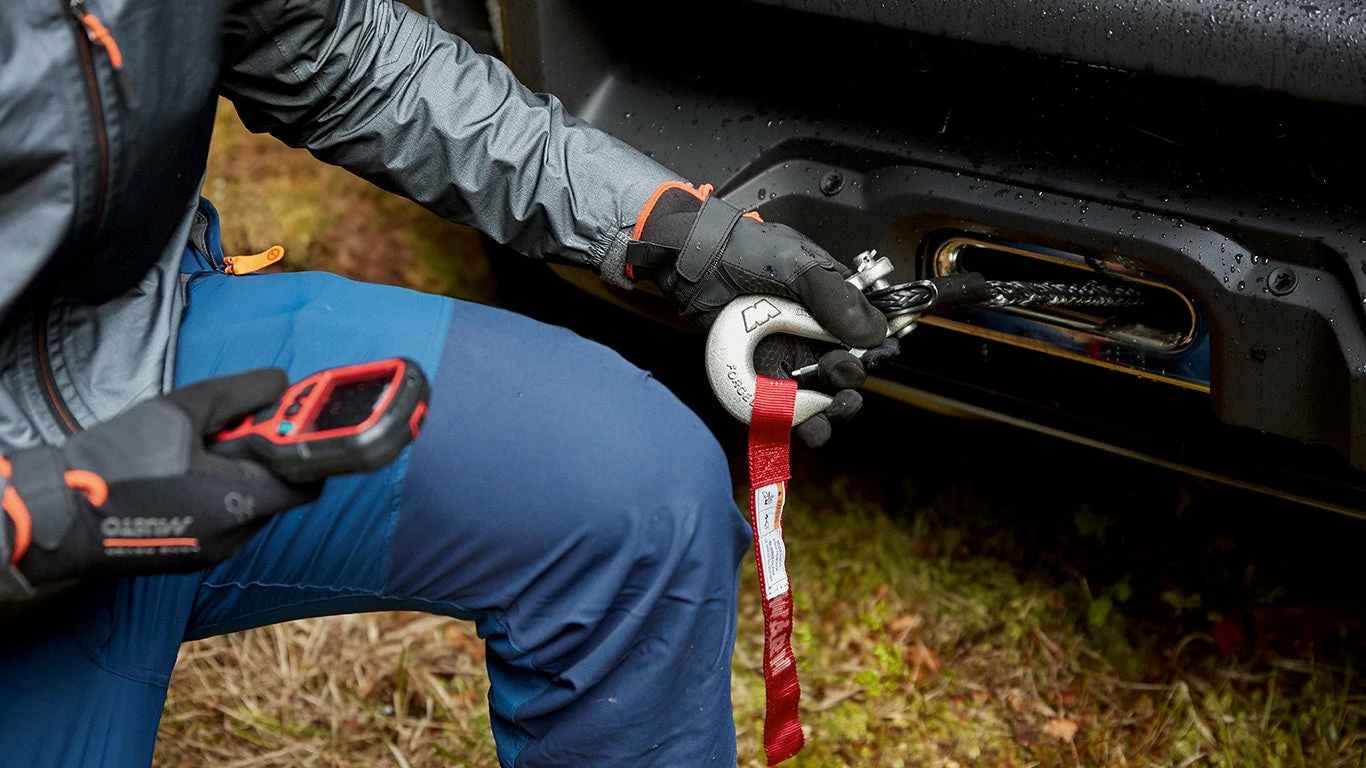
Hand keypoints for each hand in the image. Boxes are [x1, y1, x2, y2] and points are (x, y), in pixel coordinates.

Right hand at [0, 369, 320, 596]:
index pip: (306, 481)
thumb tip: (280, 382)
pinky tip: (178, 477)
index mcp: (242, 502)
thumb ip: (240, 394)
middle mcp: (236, 535)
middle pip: (275, 490)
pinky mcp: (190, 558)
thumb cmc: (117, 463)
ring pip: (246, 506)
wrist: (59, 515)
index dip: (298, 448)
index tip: (278, 422)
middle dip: (258, 458)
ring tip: (191, 454)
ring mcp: (213, 552)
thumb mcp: (183, 410)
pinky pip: (221, 522)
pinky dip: (213, 497)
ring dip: (233, 477)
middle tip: (223, 431)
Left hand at [624, 182, 887, 446]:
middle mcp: (814, 337)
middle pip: (845, 375)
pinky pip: (783, 411)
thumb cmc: (745, 253)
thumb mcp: (798, 266)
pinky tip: (794, 420)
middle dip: (847, 382)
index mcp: (833, 307)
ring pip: (819, 401)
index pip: (866, 339)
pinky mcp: (760, 381)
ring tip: (826, 409)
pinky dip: (791, 422)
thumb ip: (837, 298)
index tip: (862, 359)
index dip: (870, 355)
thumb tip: (876, 333)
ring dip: (829, 413)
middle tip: (835, 374)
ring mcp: (787, 360)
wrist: (693, 263)